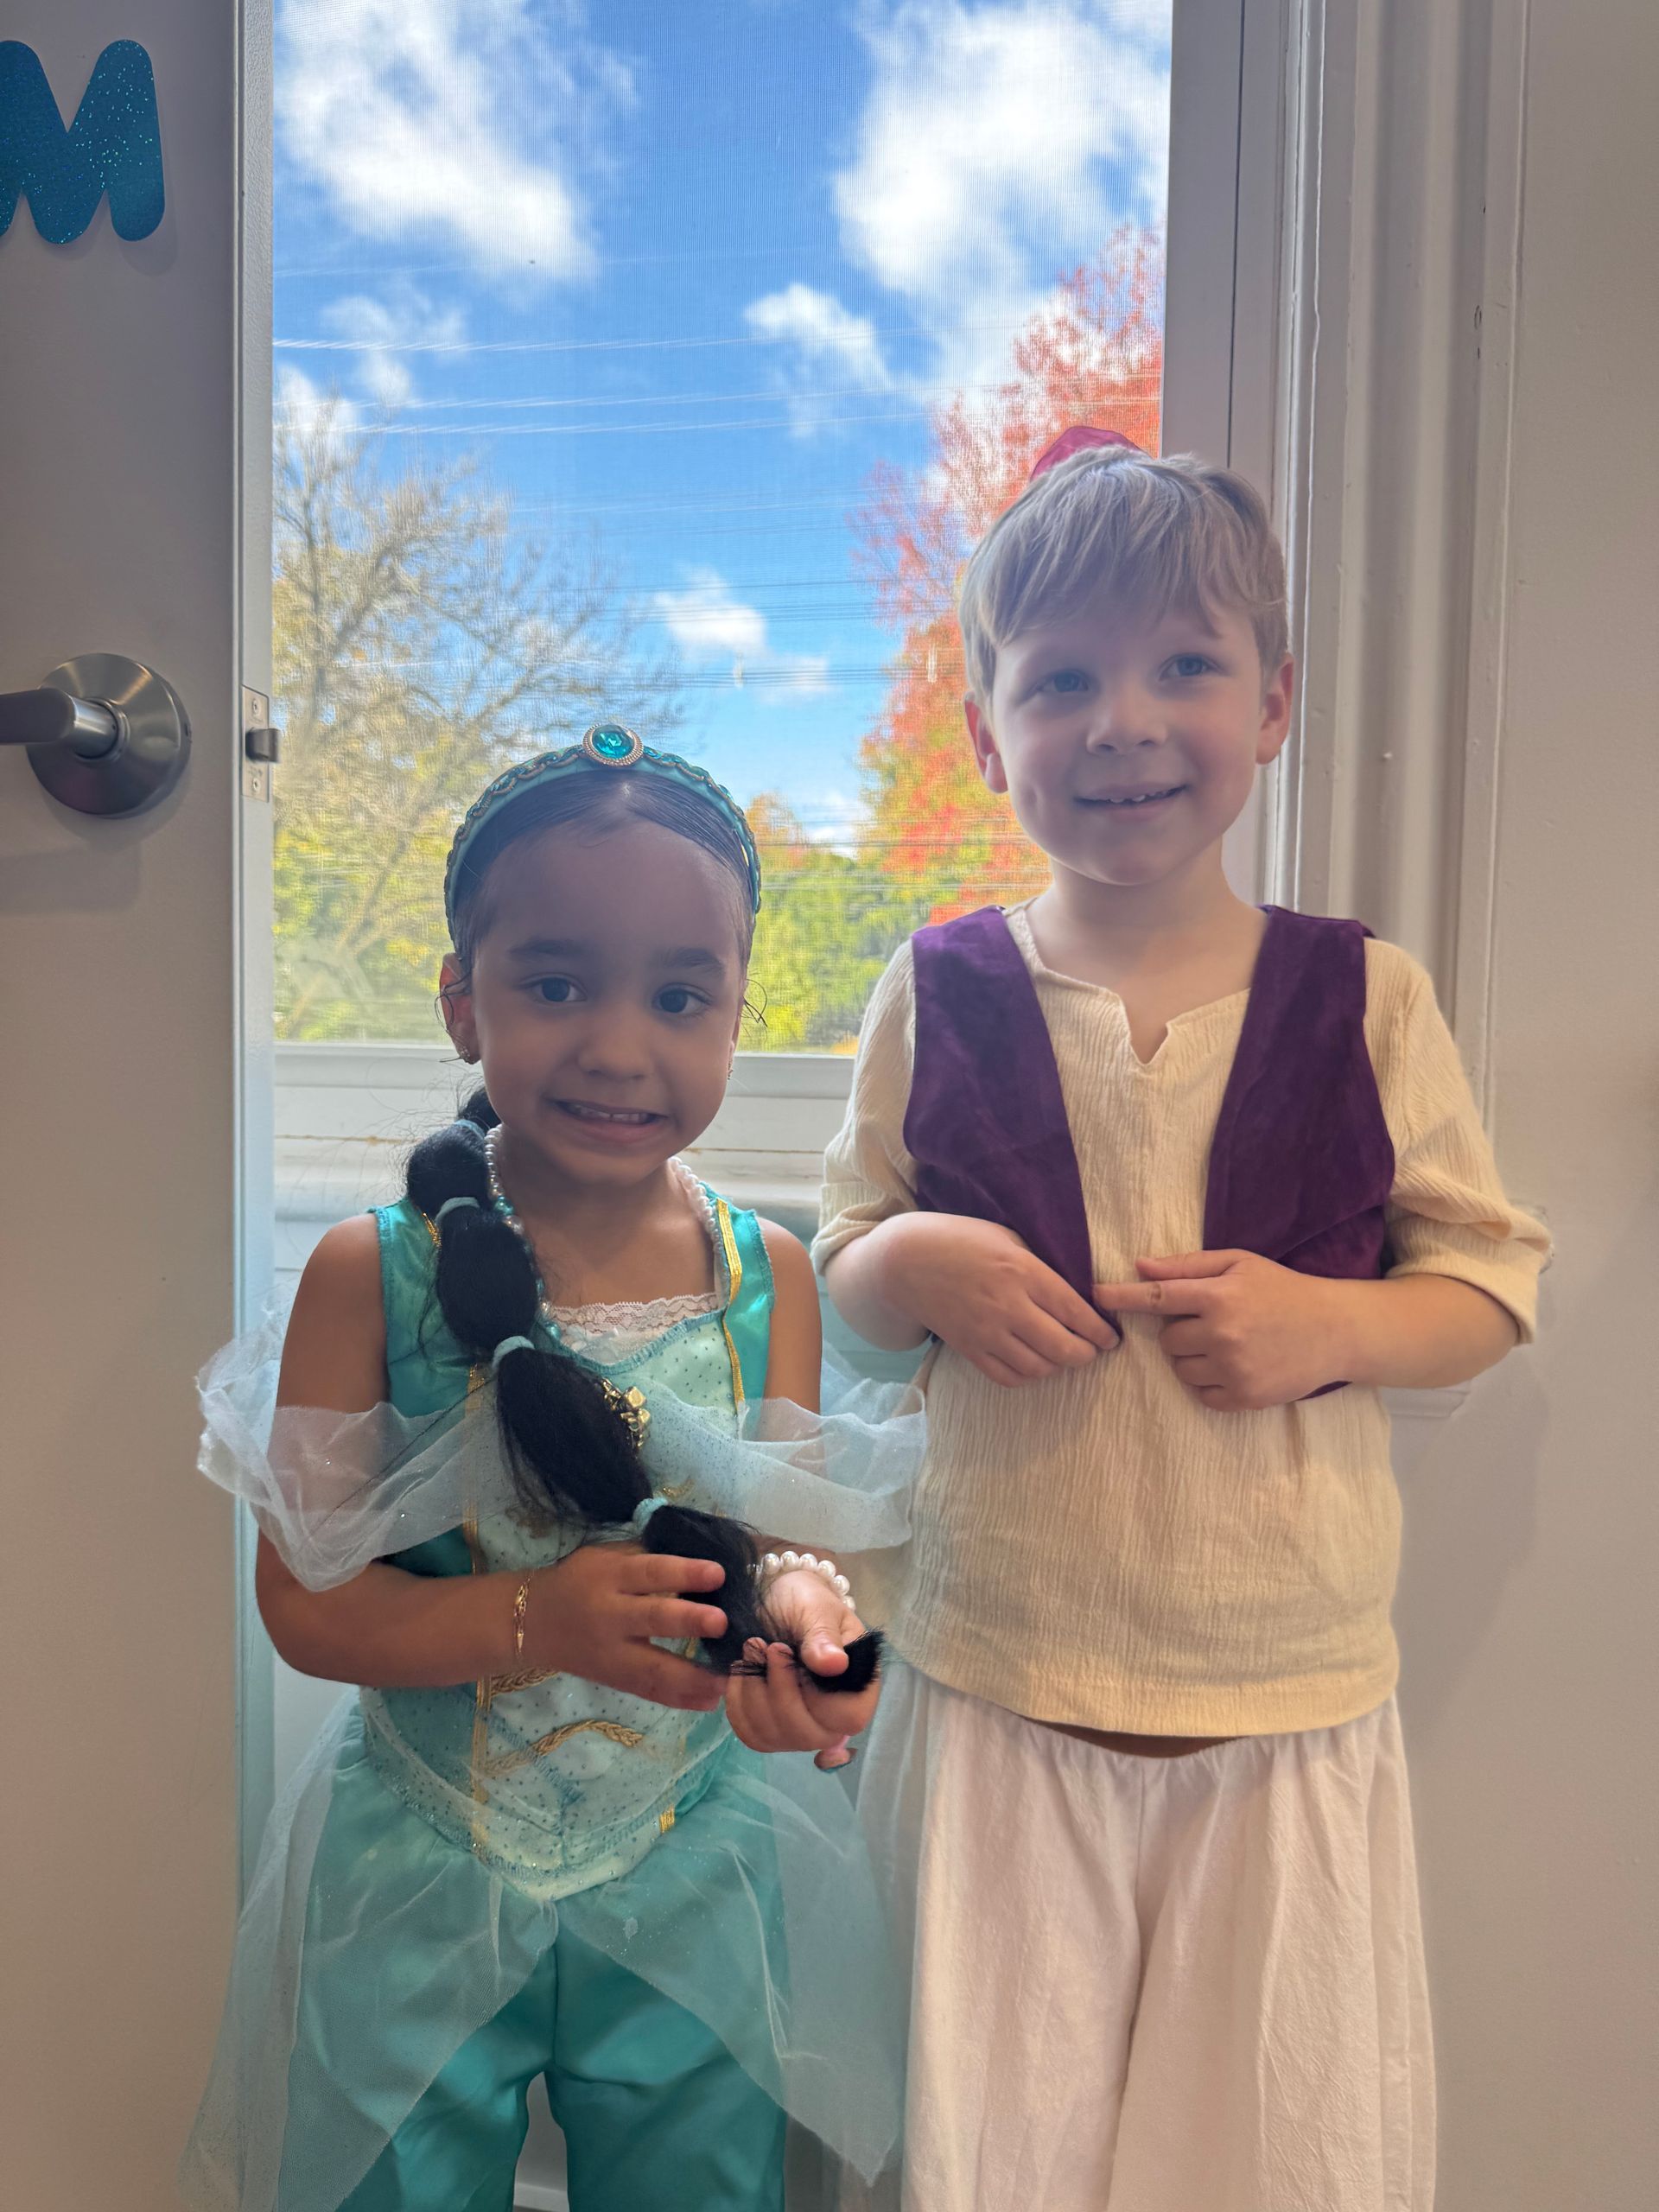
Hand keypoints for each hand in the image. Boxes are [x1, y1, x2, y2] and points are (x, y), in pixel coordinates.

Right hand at [525, 1543, 727, 1711]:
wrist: (532, 1622)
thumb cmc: (581, 1579)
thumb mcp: (606, 1557)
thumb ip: (646, 1559)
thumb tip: (704, 1560)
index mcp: (611, 1576)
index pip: (651, 1572)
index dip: (684, 1573)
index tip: (718, 1574)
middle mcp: (610, 1615)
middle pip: (652, 1619)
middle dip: (688, 1622)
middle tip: (723, 1622)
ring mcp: (612, 1653)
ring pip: (652, 1668)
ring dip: (693, 1676)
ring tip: (728, 1679)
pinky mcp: (613, 1679)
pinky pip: (648, 1692)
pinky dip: (679, 1699)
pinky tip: (710, 1701)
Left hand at [724, 1568, 878, 1768]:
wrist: (777, 1601)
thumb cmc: (806, 1603)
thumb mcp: (817, 1609)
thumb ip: (824, 1637)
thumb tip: (834, 1664)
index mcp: (858, 1687)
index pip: (847, 1717)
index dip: (817, 1695)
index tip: (786, 1650)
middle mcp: (834, 1718)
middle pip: (807, 1734)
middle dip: (777, 1691)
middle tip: (763, 1645)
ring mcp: (802, 1728)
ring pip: (775, 1736)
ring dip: (753, 1693)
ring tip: (751, 1650)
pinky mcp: (772, 1730)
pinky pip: (752, 1734)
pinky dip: (739, 1704)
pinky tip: (741, 1672)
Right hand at [882, 1213, 1118, 1386]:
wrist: (907, 1262)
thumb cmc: (962, 1241)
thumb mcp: (1008, 1238)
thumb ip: (1040, 1266)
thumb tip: (1076, 1292)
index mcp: (1023, 1272)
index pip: (1075, 1311)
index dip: (1100, 1331)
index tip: (1111, 1337)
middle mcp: (1008, 1306)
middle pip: (1063, 1348)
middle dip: (1086, 1354)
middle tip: (1091, 1349)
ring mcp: (987, 1332)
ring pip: (1039, 1368)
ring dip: (1058, 1366)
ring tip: (1062, 1355)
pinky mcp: (969, 1350)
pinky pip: (1008, 1377)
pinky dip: (1028, 1376)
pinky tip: (1033, 1364)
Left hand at [1094, 1250, 1352, 1410]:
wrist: (1334, 1331)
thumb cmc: (1282, 1290)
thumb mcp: (1239, 1264)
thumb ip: (1188, 1266)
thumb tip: (1140, 1266)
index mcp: (1219, 1296)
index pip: (1157, 1297)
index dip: (1122, 1296)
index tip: (1096, 1295)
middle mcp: (1222, 1334)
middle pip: (1167, 1341)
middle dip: (1179, 1332)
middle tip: (1211, 1322)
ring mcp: (1233, 1369)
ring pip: (1181, 1369)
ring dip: (1192, 1358)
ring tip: (1226, 1344)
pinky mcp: (1244, 1398)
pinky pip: (1201, 1394)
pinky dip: (1209, 1382)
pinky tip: (1234, 1365)